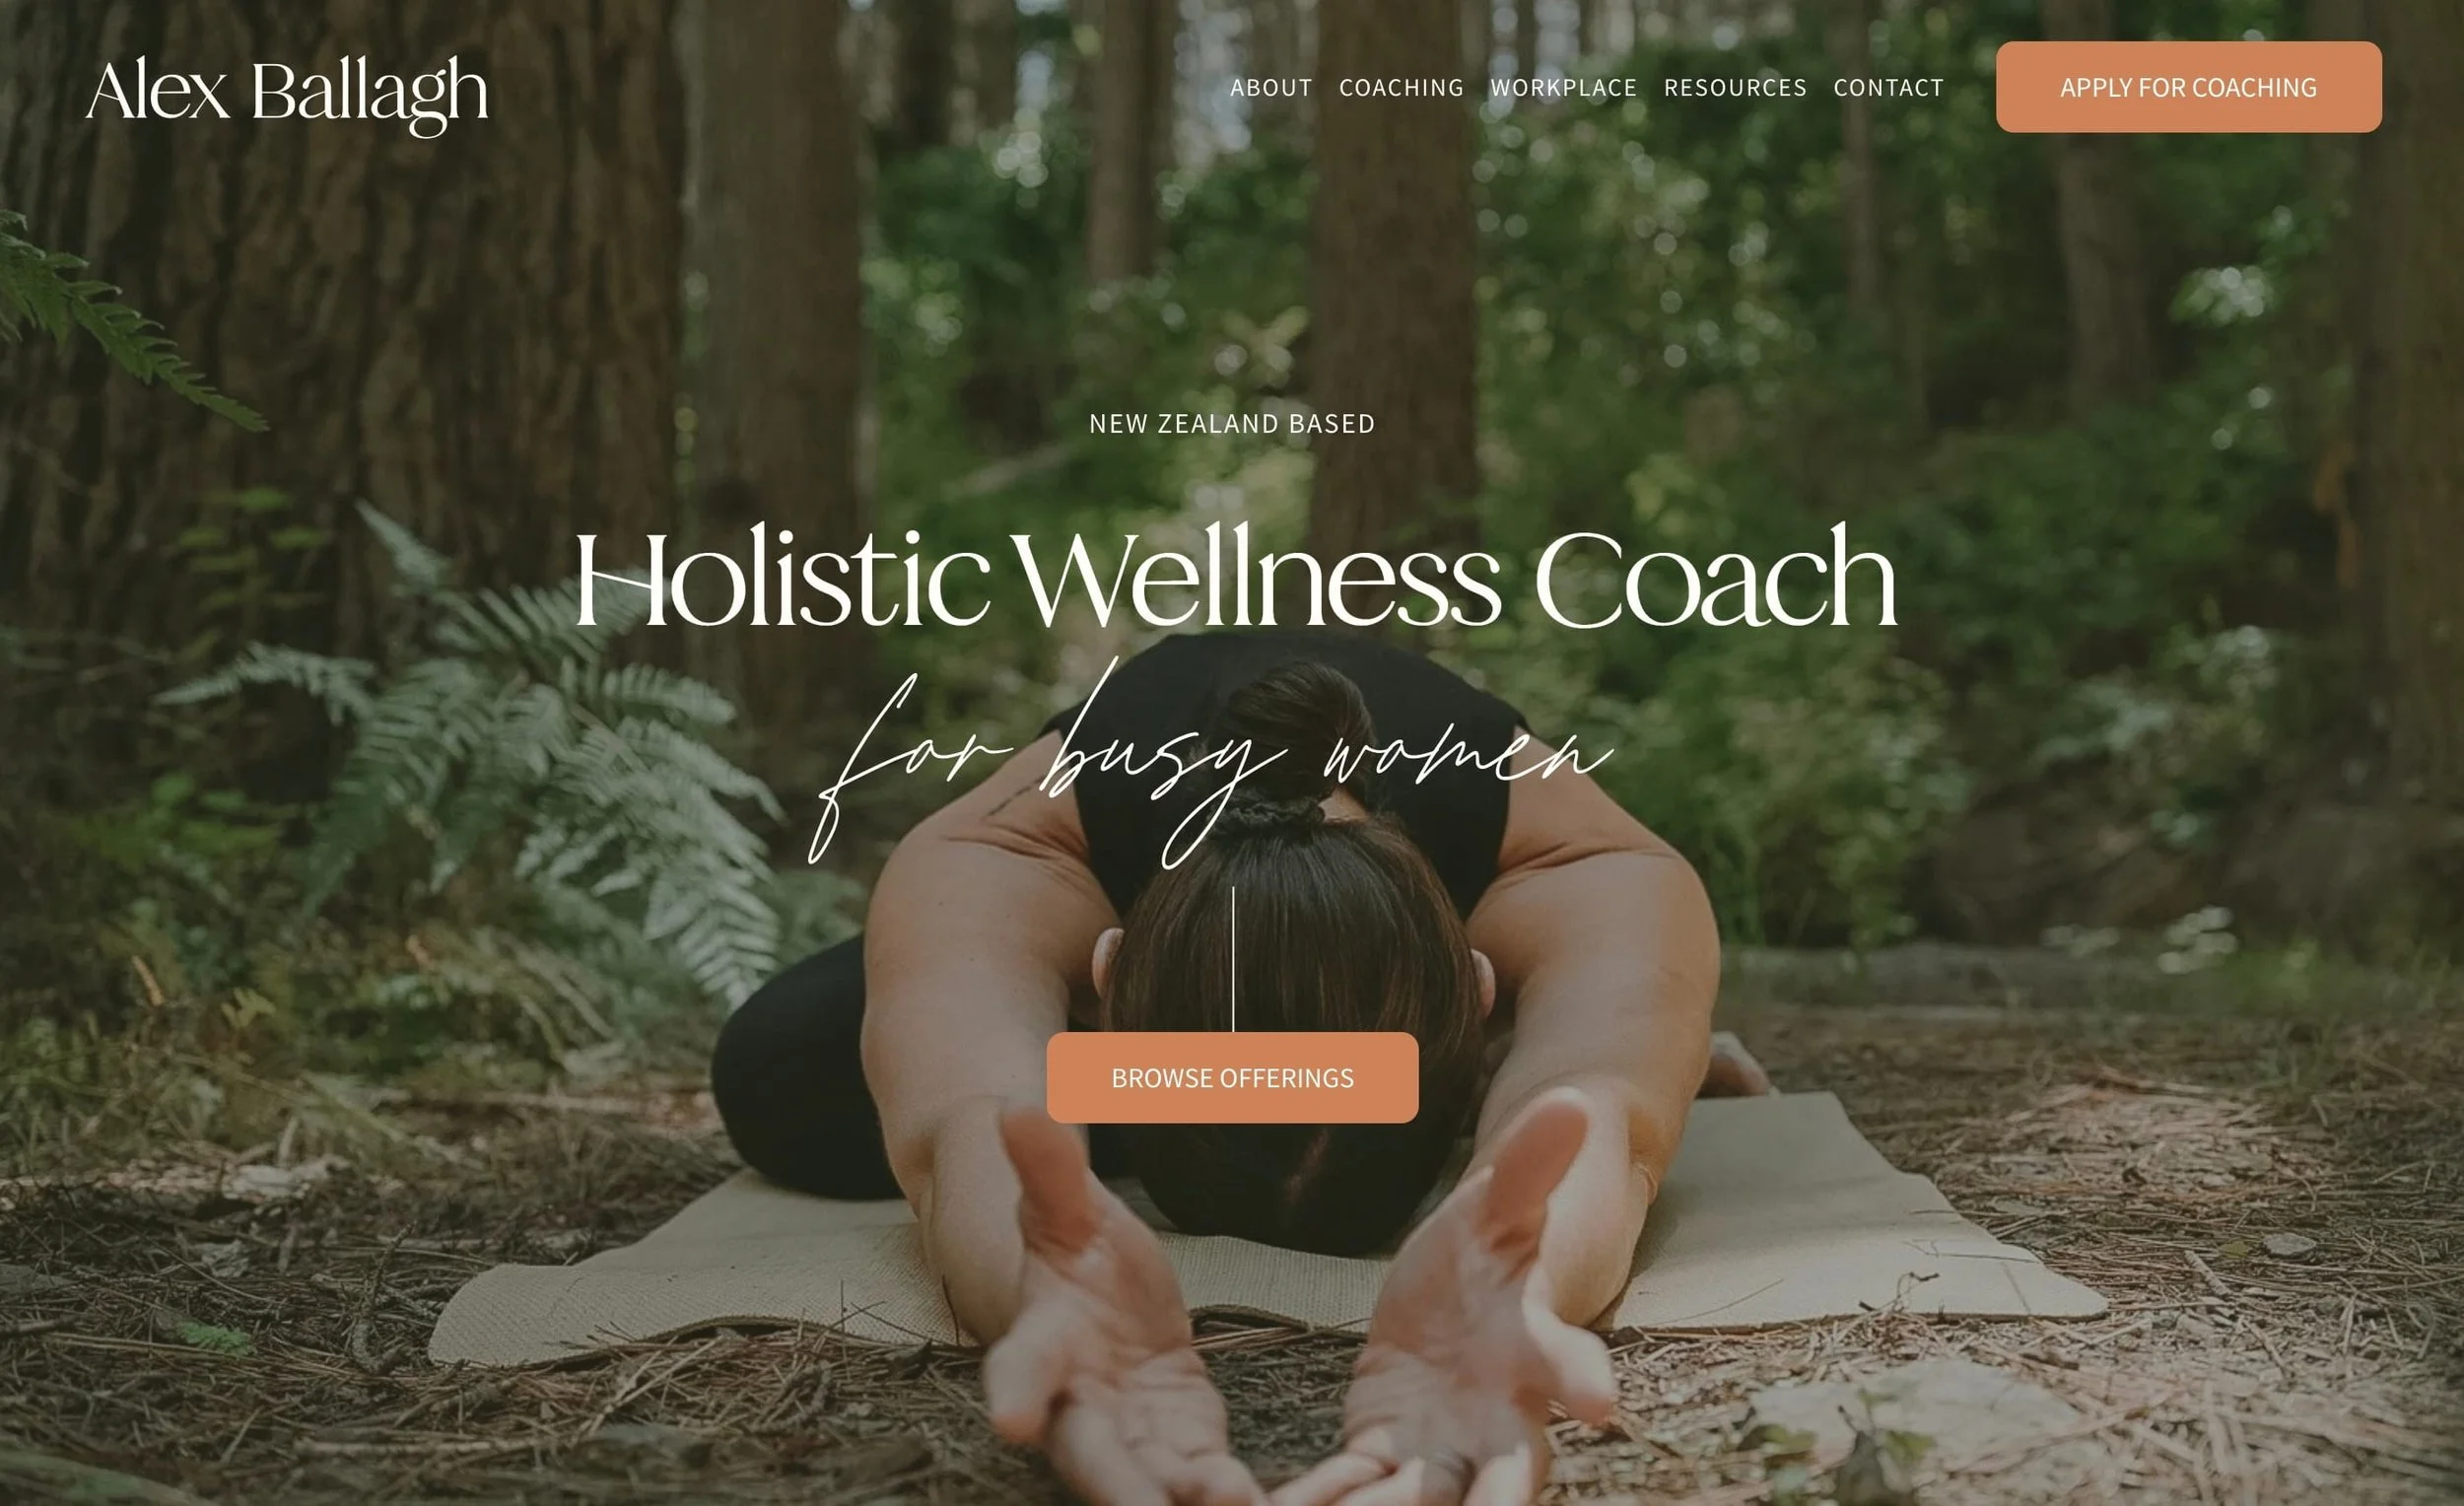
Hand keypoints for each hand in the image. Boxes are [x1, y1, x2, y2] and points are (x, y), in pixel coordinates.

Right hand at [983, 1106, 1263, 1505]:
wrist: (1102, 1299)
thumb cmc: (1075, 1253)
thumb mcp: (1068, 1205)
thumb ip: (1048, 1167)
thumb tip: (1020, 1104)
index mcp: (1043, 1342)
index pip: (1021, 1366)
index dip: (1016, 1392)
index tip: (1009, 1420)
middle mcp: (1078, 1407)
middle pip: (1091, 1459)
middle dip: (1120, 1492)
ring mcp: (1130, 1439)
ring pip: (1154, 1489)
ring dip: (1192, 1504)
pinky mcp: (1182, 1453)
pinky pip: (1207, 1485)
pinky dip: (1235, 1497)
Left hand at [1272, 1092, 1615, 1505]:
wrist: (1462, 1291)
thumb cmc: (1496, 1246)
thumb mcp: (1502, 1201)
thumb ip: (1532, 1164)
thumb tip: (1577, 1100)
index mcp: (1536, 1348)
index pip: (1569, 1363)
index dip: (1582, 1378)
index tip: (1601, 1400)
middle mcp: (1501, 1419)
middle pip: (1506, 1480)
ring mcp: (1446, 1448)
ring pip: (1426, 1502)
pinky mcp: (1388, 1456)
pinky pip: (1359, 1490)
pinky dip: (1328, 1503)